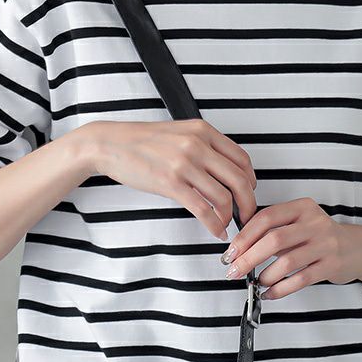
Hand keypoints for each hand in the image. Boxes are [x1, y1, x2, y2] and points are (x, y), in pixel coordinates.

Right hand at [80, 118, 256, 240]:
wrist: (111, 143)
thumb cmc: (142, 142)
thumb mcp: (179, 134)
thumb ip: (202, 147)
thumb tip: (222, 171)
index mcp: (203, 131)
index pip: (242, 159)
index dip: (250, 181)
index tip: (248, 193)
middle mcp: (198, 145)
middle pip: (240, 180)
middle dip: (248, 203)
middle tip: (247, 216)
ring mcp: (185, 164)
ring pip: (224, 197)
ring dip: (230, 216)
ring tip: (226, 224)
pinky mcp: (171, 183)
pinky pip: (203, 209)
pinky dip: (214, 224)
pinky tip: (215, 230)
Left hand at [219, 197, 361, 300]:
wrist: (360, 248)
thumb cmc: (320, 238)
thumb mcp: (299, 225)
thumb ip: (273, 232)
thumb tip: (238, 250)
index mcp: (302, 207)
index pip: (266, 218)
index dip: (244, 236)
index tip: (230, 252)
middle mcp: (314, 223)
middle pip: (273, 239)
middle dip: (248, 258)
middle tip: (234, 271)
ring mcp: (325, 244)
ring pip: (286, 262)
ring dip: (264, 276)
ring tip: (255, 282)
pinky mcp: (331, 265)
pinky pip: (300, 280)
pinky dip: (280, 289)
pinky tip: (269, 293)